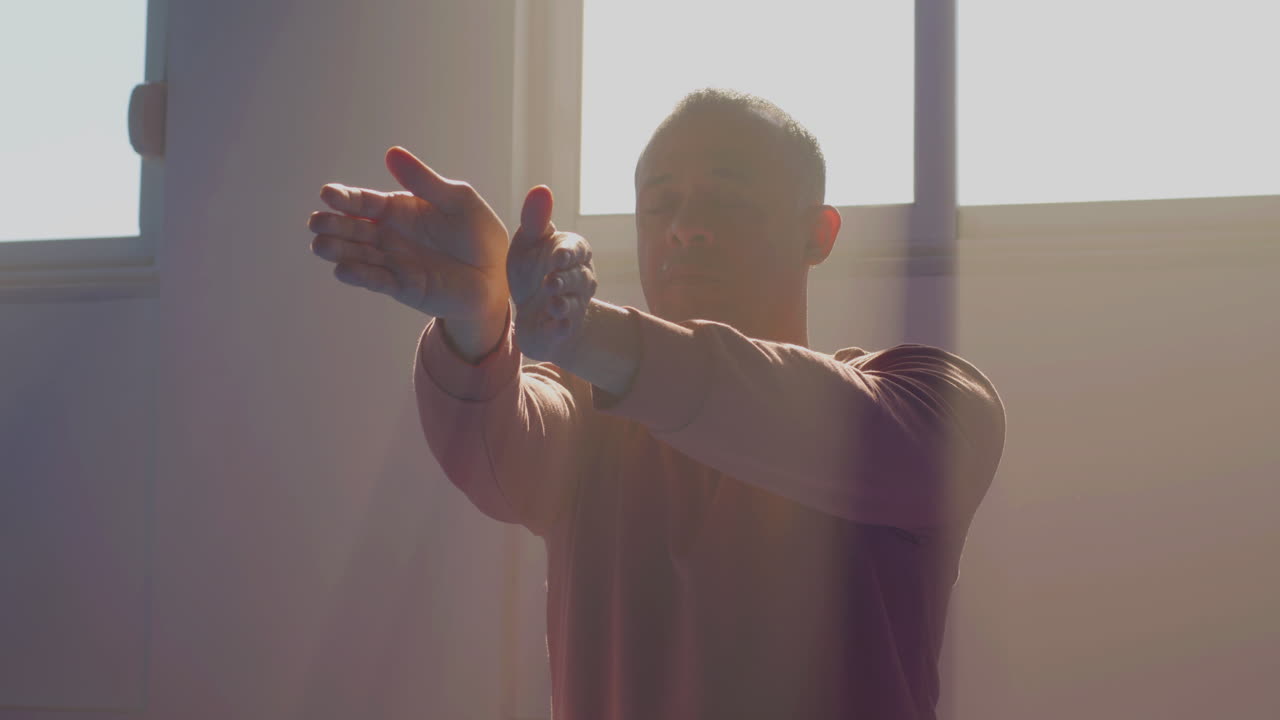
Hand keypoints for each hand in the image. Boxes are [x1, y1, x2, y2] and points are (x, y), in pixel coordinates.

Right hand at [308, 147, 509, 326]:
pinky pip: (377, 281)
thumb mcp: (456, 199)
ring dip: (338, 251)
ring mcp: (393, 262)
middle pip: (352, 229)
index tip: (328, 194)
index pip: (363, 201)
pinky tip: (343, 269)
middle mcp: (388, 236)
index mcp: (397, 210)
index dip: (344, 198)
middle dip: (333, 226)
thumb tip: (391, 153)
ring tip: (321, 246)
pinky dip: (359, 275)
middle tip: (317, 223)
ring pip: (357, 255)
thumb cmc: (478, 232)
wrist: (497, 274)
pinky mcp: (403, 288)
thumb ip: (424, 181)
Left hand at [507, 186, 597, 362]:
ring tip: (552, 302)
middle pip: (579, 278)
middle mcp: (580, 279)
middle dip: (566, 279)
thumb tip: (542, 189)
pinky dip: (562, 327)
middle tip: (550, 281)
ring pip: (575, 304)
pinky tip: (555, 324)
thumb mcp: (528, 244)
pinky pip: (566, 328)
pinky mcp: (562, 329)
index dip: (568, 253)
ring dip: (564, 302)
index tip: (557, 256)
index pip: (577, 249)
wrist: (533, 313)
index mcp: (572, 253)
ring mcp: (574, 305)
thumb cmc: (532, 269)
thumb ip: (535, 221)